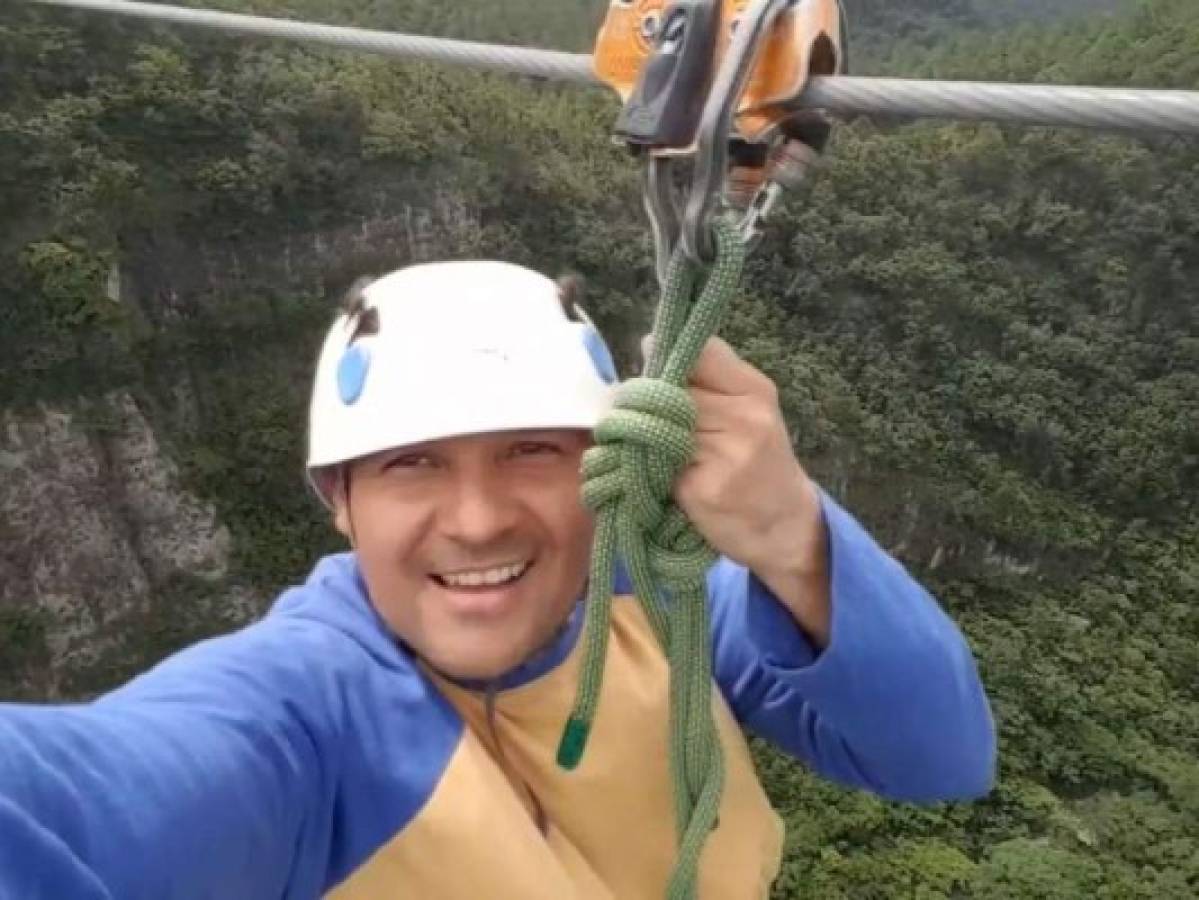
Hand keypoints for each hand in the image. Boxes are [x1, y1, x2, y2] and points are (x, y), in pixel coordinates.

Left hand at [659, 336, 831, 646]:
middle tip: (639, 419)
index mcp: (753, 390)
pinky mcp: (703, 489)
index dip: (667, 357)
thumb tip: (648, 346)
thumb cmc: (759, 464)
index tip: (654, 370)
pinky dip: (643, 469)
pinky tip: (655, 478)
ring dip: (636, 436)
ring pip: (654, 426)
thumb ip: (707, 382)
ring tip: (645, 449)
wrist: (785, 527)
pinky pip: (654, 466)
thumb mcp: (748, 412)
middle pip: (667, 390)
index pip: (700, 352)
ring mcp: (725, 454)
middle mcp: (743, 418)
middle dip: (642, 401)